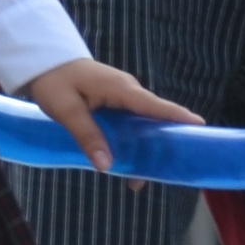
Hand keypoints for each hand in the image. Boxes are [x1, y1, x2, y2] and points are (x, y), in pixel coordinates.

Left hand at [21, 55, 195, 173]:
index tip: (200, 126)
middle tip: (173, 169)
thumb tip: (107, 166)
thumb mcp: (66, 111)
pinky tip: (125, 167)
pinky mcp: (116, 102)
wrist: (44, 62)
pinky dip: (133, 143)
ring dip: (146, 148)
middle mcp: (127, 91)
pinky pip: (132, 124)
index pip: (154, 105)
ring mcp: (123, 96)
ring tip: (139, 182)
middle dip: (165, 142)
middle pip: (155, 118)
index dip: (178, 117)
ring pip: (143, 124)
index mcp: (120, 89)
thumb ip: (87, 136)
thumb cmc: (54, 82)